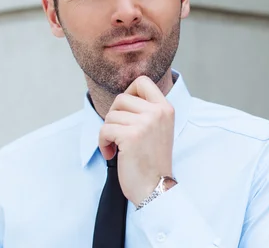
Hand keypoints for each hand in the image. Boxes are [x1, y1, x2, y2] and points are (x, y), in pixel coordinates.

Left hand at [98, 76, 174, 206]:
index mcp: (166, 108)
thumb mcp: (158, 128)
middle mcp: (158, 112)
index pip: (143, 81)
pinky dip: (102, 143)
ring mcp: (145, 123)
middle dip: (113, 116)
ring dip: (108, 132)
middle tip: (117, 132)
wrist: (155, 188)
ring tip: (116, 146)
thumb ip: (147, 110)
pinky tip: (111, 153)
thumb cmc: (152, 161)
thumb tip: (124, 96)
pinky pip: (104, 130)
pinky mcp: (130, 136)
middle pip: (121, 98)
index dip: (128, 92)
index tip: (126, 111)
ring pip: (111, 116)